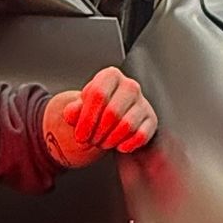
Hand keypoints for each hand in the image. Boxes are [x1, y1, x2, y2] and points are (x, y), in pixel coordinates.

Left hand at [42, 68, 157, 168]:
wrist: (112, 117)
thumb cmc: (95, 110)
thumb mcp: (80, 108)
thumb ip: (73, 110)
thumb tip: (71, 114)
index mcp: (110, 76)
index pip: (98, 95)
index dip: (87, 119)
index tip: (80, 136)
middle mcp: (130, 86)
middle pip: (112, 113)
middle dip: (97, 133)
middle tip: (89, 142)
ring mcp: (143, 103)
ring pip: (127, 126)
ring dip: (110, 140)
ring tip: (101, 143)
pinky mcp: (151, 120)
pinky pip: (140, 136)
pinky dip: (127, 145)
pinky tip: (118, 146)